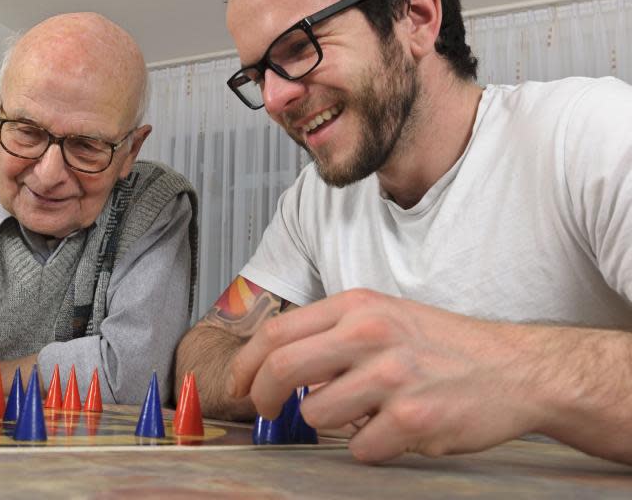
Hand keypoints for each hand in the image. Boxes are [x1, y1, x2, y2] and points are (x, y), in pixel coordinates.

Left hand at [228, 288, 541, 461]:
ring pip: (317, 413)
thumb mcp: (384, 316)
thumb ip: (332, 333)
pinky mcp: (412, 419)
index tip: (239, 385)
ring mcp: (391, 376)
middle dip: (263, 396)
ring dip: (330, 424)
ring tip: (363, 413)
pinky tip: (394, 430)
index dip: (247, 364)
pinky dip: (370, 447)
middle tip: (266, 410)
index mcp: (358, 306)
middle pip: (282, 368)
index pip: (277, 332)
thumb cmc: (443, 346)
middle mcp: (370, 334)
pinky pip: (359, 447)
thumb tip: (275, 365)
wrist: (514, 369)